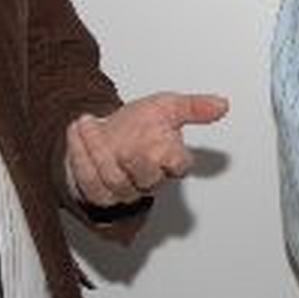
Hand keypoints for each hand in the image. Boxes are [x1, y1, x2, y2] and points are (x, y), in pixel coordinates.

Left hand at [63, 92, 228, 206]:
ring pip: (113, 180)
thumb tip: (221, 104)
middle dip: (136, 160)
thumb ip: (193, 107)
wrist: (107, 134)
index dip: (173, 157)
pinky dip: (80, 155)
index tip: (162, 135)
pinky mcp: (98, 192)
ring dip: (98, 149)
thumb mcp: (167, 107)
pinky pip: (88, 180)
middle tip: (128, 141)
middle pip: (147, 180)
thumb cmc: (139, 124)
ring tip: (87, 123)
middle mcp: (148, 179)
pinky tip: (77, 132)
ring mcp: (122, 189)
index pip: (179, 166)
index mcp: (169, 161)